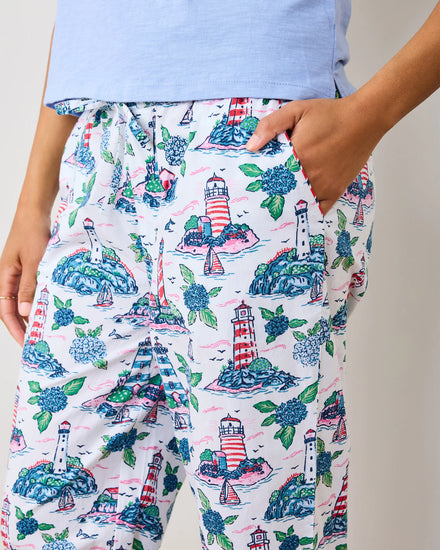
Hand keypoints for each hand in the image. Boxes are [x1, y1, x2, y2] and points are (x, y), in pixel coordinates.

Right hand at [0, 208, 50, 345]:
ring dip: (30, 314)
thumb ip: (29, 287)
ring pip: (21, 300)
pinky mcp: (29, 267)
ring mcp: (18, 272)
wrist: (35, 211)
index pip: (6, 311)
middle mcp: (9, 277)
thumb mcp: (34, 262)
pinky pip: (30, 289)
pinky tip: (48, 307)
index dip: (15, 329)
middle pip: (11, 309)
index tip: (26, 343)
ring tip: (42, 329)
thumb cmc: (32, 233)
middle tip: (35, 342)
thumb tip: (24, 313)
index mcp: (4, 277)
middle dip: (22, 326)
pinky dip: (36, 300)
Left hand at [245, 93, 386, 215]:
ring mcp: (324, 185)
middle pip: (282, 192)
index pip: (270, 176)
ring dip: (287, 204)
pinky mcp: (335, 191)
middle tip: (257, 201)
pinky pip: (318, 209)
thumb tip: (250, 147)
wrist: (364, 119)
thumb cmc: (329, 113)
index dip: (259, 181)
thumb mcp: (296, 110)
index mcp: (297, 156)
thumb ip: (271, 126)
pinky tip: (297, 211)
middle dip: (270, 195)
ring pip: (298, 203)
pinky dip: (307, 210)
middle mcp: (310, 175)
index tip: (250, 186)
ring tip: (273, 208)